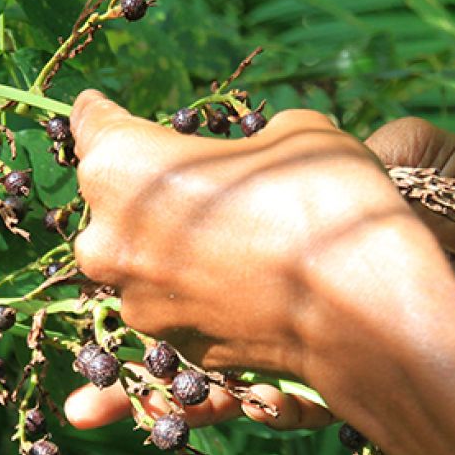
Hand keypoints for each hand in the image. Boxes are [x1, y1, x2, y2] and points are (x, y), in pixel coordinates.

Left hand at [64, 91, 454, 426]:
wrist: (364, 312)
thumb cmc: (324, 199)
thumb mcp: (292, 131)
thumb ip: (244, 141)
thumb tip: (246, 161)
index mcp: (120, 166)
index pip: (89, 123)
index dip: (104, 114)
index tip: (104, 110)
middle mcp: (108, 237)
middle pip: (110, 199)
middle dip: (144, 188)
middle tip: (200, 180)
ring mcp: (135, 300)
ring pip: (139, 259)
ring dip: (169, 244)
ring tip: (231, 236)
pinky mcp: (171, 344)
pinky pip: (174, 306)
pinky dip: (197, 294)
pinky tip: (243, 282)